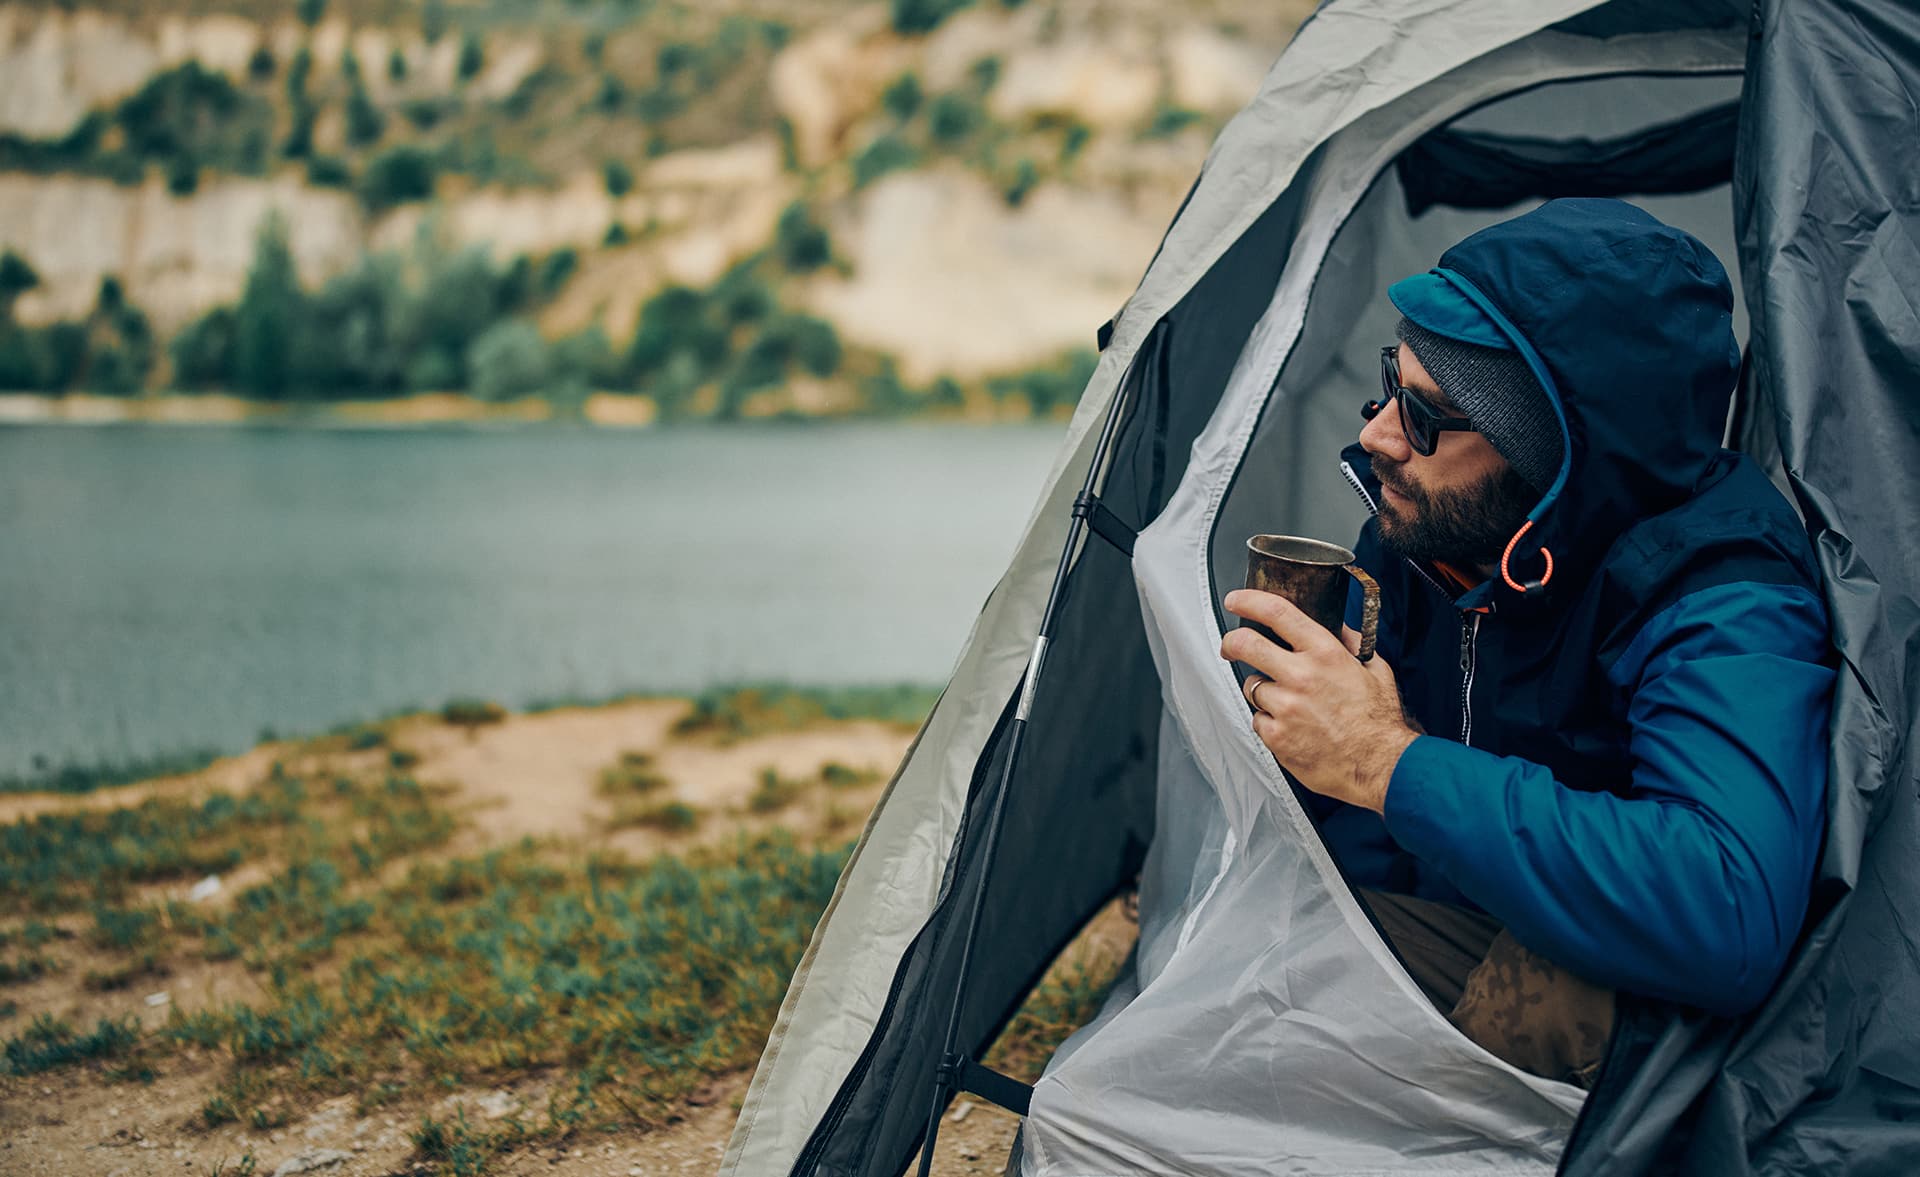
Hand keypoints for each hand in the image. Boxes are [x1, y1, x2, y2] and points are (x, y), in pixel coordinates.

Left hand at [1219, 589, 1416, 813]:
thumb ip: (1351, 645)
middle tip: (1231, 647)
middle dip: (1232, 643)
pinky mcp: (1276, 736)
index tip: (1236, 601)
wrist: (1381, 765)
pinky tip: (1292, 727)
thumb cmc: (1379, 721)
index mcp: (1325, 653)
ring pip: (1252, 686)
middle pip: (1246, 645)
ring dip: (1263, 691)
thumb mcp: (1376, 670)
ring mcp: (1285, 707)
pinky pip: (1258, 719)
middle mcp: (1301, 676)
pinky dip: (1269, 722)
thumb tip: (1337, 628)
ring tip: (1290, 704)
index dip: (1249, 601)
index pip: (1277, 613)